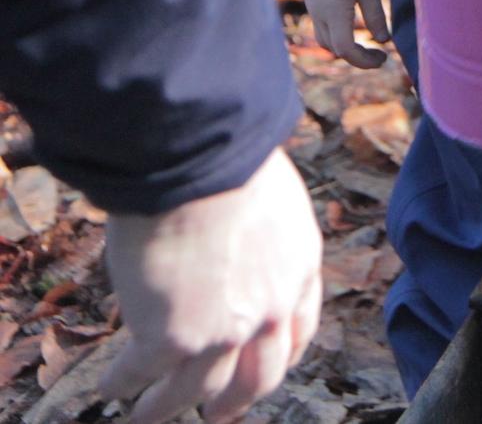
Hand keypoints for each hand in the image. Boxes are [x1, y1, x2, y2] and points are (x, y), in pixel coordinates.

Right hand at [100, 147, 321, 423]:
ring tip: (147, 415)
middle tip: (217, 413)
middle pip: (256, 377)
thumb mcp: (269, 193)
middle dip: (234, 400)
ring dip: (168, 406)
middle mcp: (271, 307)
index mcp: (300, 265)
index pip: (298, 330)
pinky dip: (125, 383)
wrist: (198, 156)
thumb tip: (234, 226)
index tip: (263, 367)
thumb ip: (261, 229)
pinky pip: (143, 374)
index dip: (278, 354)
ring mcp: (223, 330)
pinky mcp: (171, 337)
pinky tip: (111, 386)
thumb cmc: (227, 154)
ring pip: (196, 389)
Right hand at [304, 0, 390, 68]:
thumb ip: (375, 15)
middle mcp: (319, 14)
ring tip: (365, 44)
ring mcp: (313, 6)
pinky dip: (336, 34)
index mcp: (334, 14)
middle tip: (378, 55)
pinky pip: (321, 26)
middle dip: (357, 56)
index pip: (345, 49)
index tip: (382, 59)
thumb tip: (384, 41)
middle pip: (334, 47)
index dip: (364, 60)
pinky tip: (350, 25)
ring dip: (344, 47)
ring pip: (324, 38)